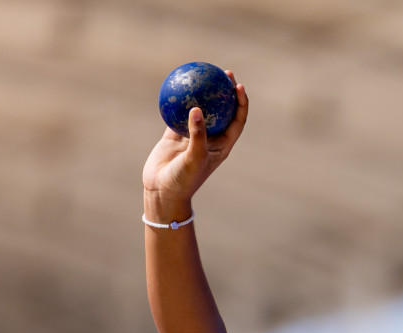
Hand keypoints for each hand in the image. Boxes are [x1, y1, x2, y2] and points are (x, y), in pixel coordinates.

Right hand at [142, 71, 248, 218]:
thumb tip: (197, 108)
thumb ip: (197, 135)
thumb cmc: (183, 179)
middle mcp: (210, 138)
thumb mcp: (194, 158)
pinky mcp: (175, 133)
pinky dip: (178, 100)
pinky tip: (175, 84)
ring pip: (201, 109)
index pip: (237, 120)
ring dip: (203, 92)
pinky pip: (178, 112)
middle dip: (225, 92)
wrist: (162, 190)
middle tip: (224, 73)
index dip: (241, 103)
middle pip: (222, 110)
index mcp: (222, 145)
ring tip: (202, 73)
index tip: (239, 86)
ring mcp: (193, 134)